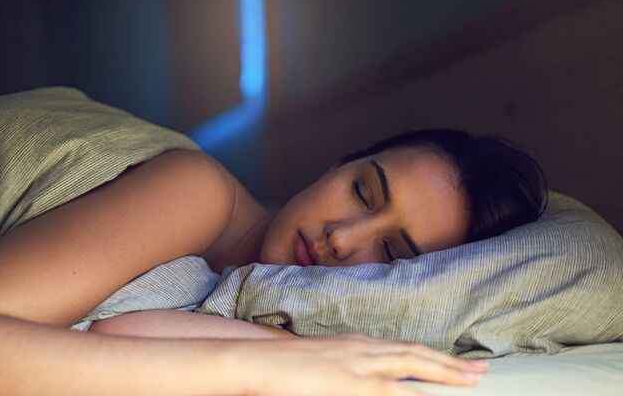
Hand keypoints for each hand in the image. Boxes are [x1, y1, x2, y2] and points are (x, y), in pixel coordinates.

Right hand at [233, 333, 487, 395]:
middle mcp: (362, 352)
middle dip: (449, 364)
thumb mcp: (324, 362)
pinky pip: (391, 392)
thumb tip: (366, 376)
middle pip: (415, 355)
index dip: (432, 357)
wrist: (256, 360)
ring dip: (443, 374)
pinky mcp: (350, 385)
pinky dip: (411, 395)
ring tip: (469, 380)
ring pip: (411, 367)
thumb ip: (349, 368)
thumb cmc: (284, 365)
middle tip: (479, 371)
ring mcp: (358, 368)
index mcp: (356, 346)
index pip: (403, 349)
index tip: (454, 363)